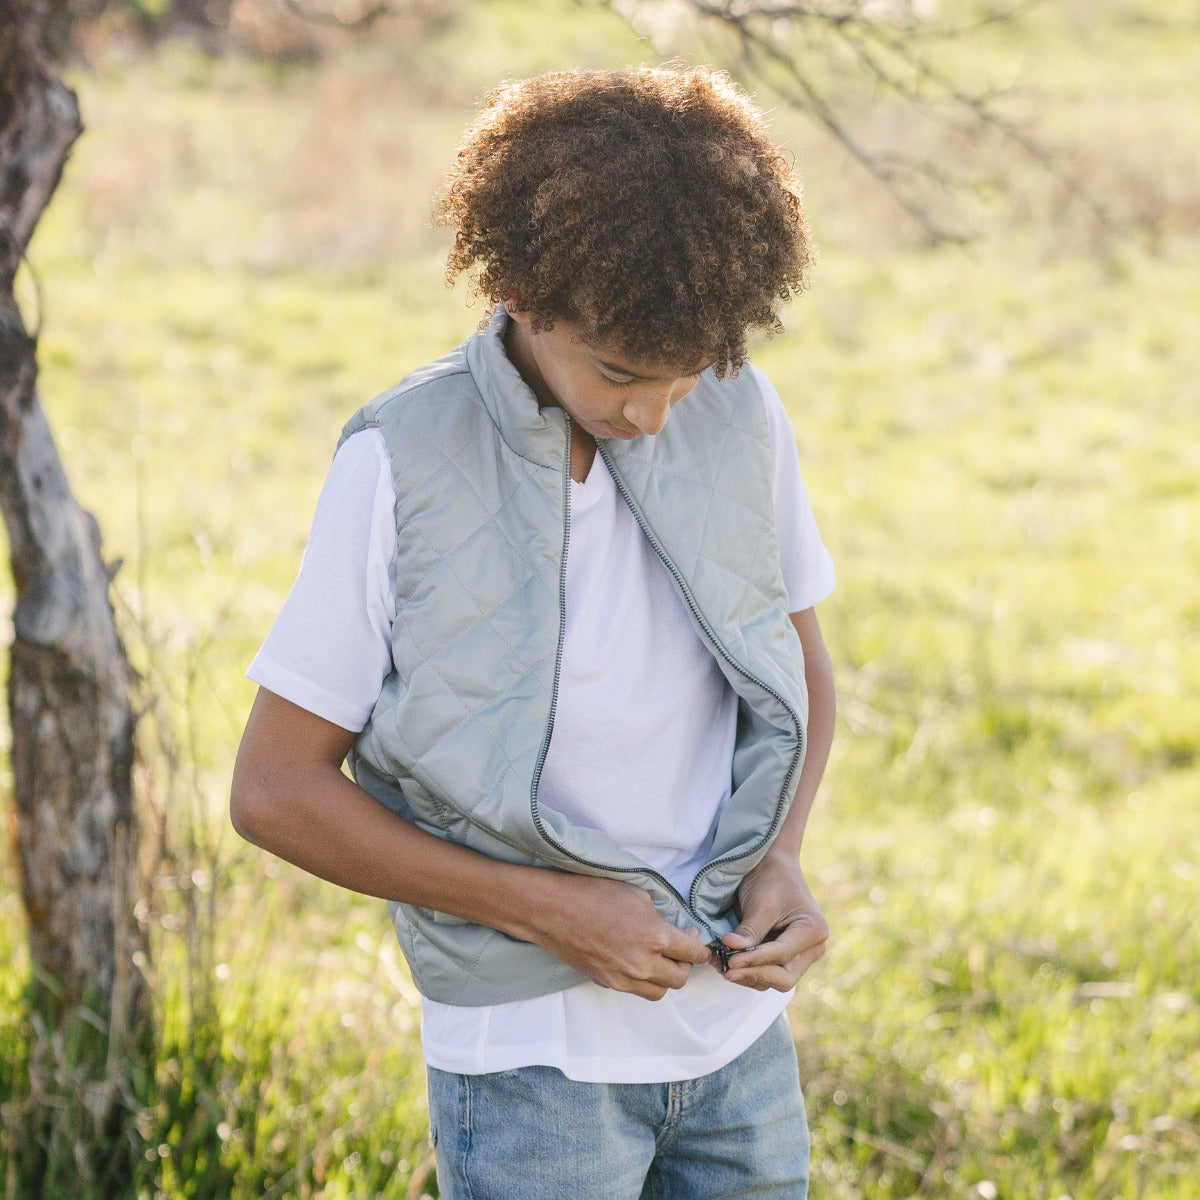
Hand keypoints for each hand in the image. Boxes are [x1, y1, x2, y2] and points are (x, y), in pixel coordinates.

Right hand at [522, 873, 711, 1000]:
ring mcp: (623, 978)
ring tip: (658, 959)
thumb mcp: (637, 894)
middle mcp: (643, 963)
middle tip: (679, 948)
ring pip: (659, 991)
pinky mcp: (607, 984)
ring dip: (665, 977)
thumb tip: (676, 931)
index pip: (693, 953)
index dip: (701, 948)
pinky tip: (636, 961)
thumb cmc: (593, 893)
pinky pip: (636, 990)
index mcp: (655, 937)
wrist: (552, 909)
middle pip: (680, 978)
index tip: (699, 943)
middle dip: (685, 964)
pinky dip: (643, 980)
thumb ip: (661, 917)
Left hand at [717, 849, 827, 991]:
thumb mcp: (761, 902)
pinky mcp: (786, 957)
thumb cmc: (771, 877)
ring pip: (775, 980)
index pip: (782, 955)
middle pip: (784, 977)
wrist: (773, 865)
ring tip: (721, 966)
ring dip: (748, 976)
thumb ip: (750, 930)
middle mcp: (813, 948)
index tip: (730, 961)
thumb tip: (730, 952)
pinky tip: (728, 964)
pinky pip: (768, 973)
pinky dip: (749, 971)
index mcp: (813, 930)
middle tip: (726, 969)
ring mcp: (801, 955)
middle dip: (754, 974)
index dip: (755, 960)